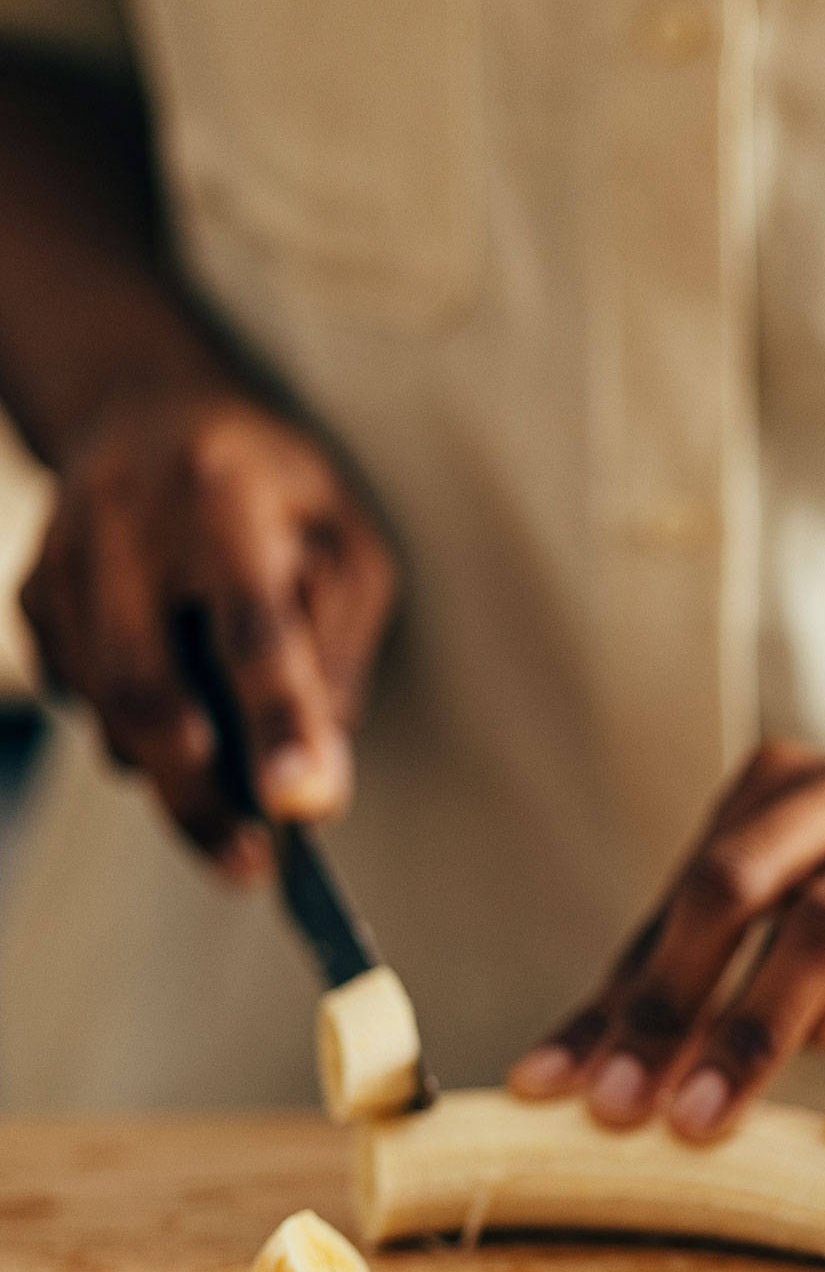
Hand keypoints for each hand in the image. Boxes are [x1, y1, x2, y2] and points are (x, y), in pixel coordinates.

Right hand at [20, 384, 397, 874]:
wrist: (143, 409)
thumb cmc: (272, 489)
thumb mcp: (347, 544)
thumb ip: (339, 651)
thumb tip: (319, 770)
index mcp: (224, 498)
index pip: (255, 630)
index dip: (279, 723)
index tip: (304, 804)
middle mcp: (126, 527)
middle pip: (152, 695)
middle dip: (204, 797)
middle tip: (256, 862)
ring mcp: (63, 566)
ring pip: (111, 715)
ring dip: (177, 775)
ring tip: (236, 787)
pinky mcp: (31, 600)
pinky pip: (84, 704)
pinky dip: (140, 734)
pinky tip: (180, 702)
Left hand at [508, 742, 824, 1141]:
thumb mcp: (809, 927)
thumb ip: (716, 983)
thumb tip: (591, 1084)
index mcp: (787, 784)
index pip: (683, 897)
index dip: (617, 995)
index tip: (554, 1090)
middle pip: (738, 885)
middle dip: (671, 1002)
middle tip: (625, 1112)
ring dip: (757, 1031)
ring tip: (705, 1126)